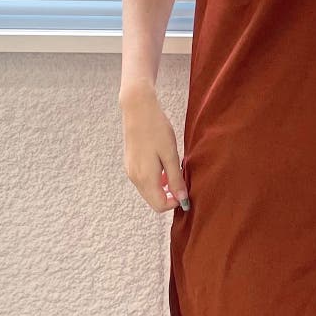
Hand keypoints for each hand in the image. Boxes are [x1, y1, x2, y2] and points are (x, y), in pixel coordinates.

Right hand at [120, 85, 189, 212]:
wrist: (138, 110)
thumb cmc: (157, 130)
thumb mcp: (171, 155)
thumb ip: (176, 179)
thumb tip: (182, 200)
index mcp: (145, 178)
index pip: (160, 205)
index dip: (175, 203)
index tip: (186, 192)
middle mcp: (135, 178)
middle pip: (153, 200)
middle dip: (169, 197)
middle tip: (182, 183)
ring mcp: (130, 171)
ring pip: (148, 191)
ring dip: (162, 188)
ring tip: (175, 172)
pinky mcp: (130, 164)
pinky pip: (143, 181)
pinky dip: (155, 180)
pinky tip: (164, 167)